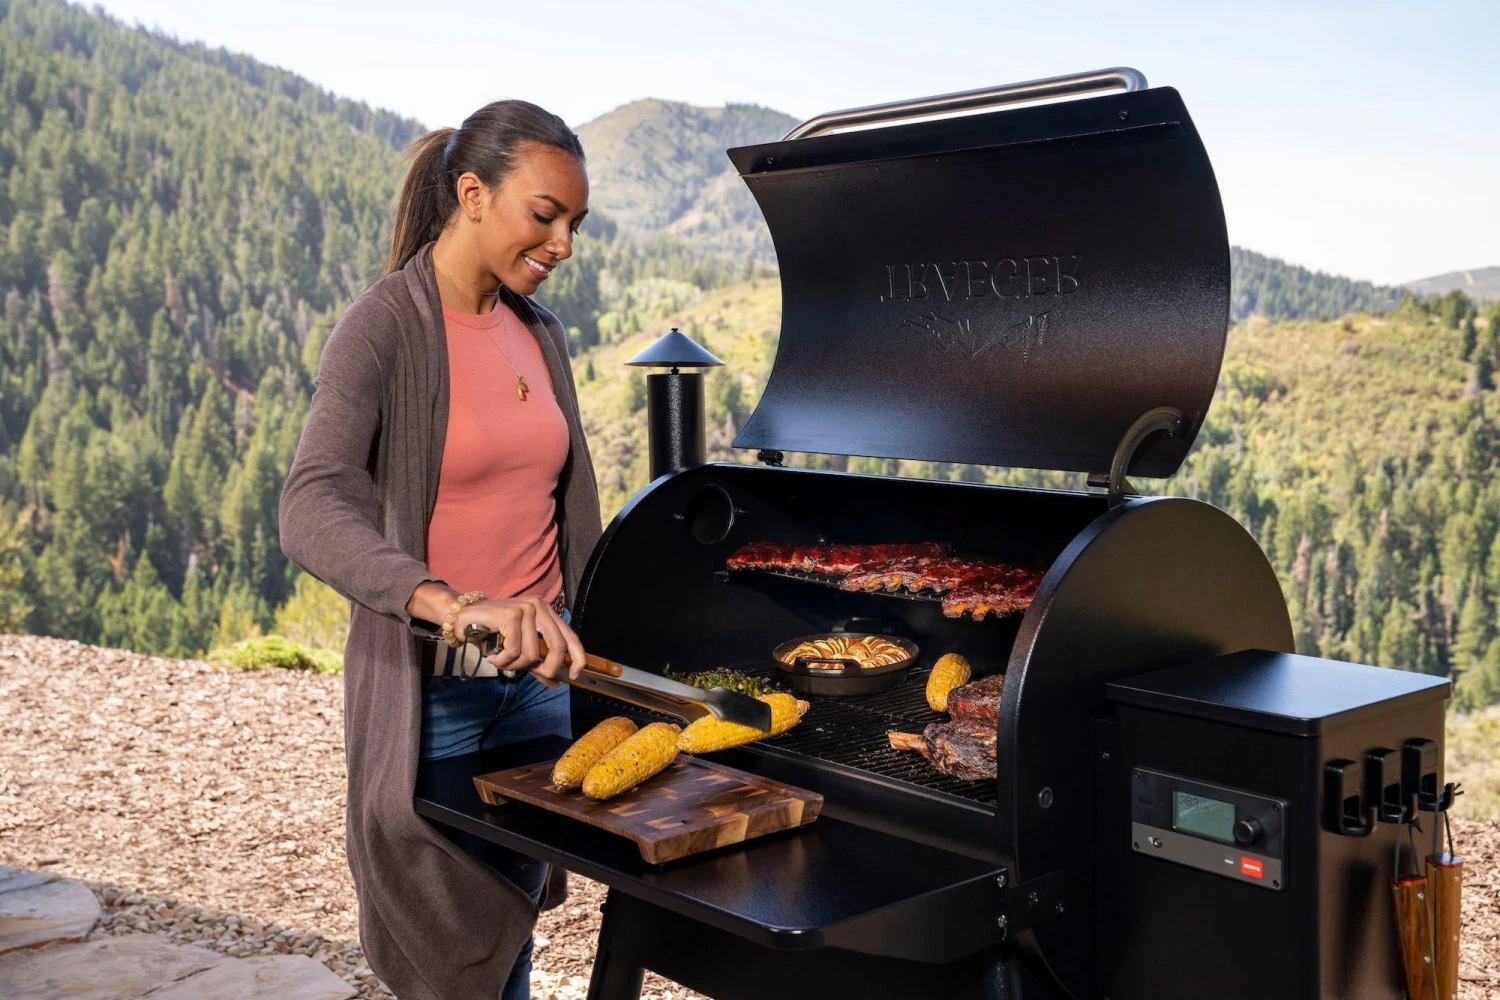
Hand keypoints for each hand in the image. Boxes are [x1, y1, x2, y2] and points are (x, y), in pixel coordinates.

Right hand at [453, 596, 585, 687]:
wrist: (462, 618)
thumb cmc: (492, 633)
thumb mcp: (520, 649)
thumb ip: (538, 663)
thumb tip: (556, 683)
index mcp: (546, 612)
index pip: (570, 635)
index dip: (578, 657)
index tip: (575, 675)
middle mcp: (539, 606)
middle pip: (558, 646)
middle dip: (547, 668)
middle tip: (532, 673)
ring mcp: (526, 608)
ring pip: (532, 653)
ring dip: (515, 665)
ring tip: (502, 661)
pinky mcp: (512, 615)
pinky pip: (515, 650)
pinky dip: (504, 661)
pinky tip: (493, 657)